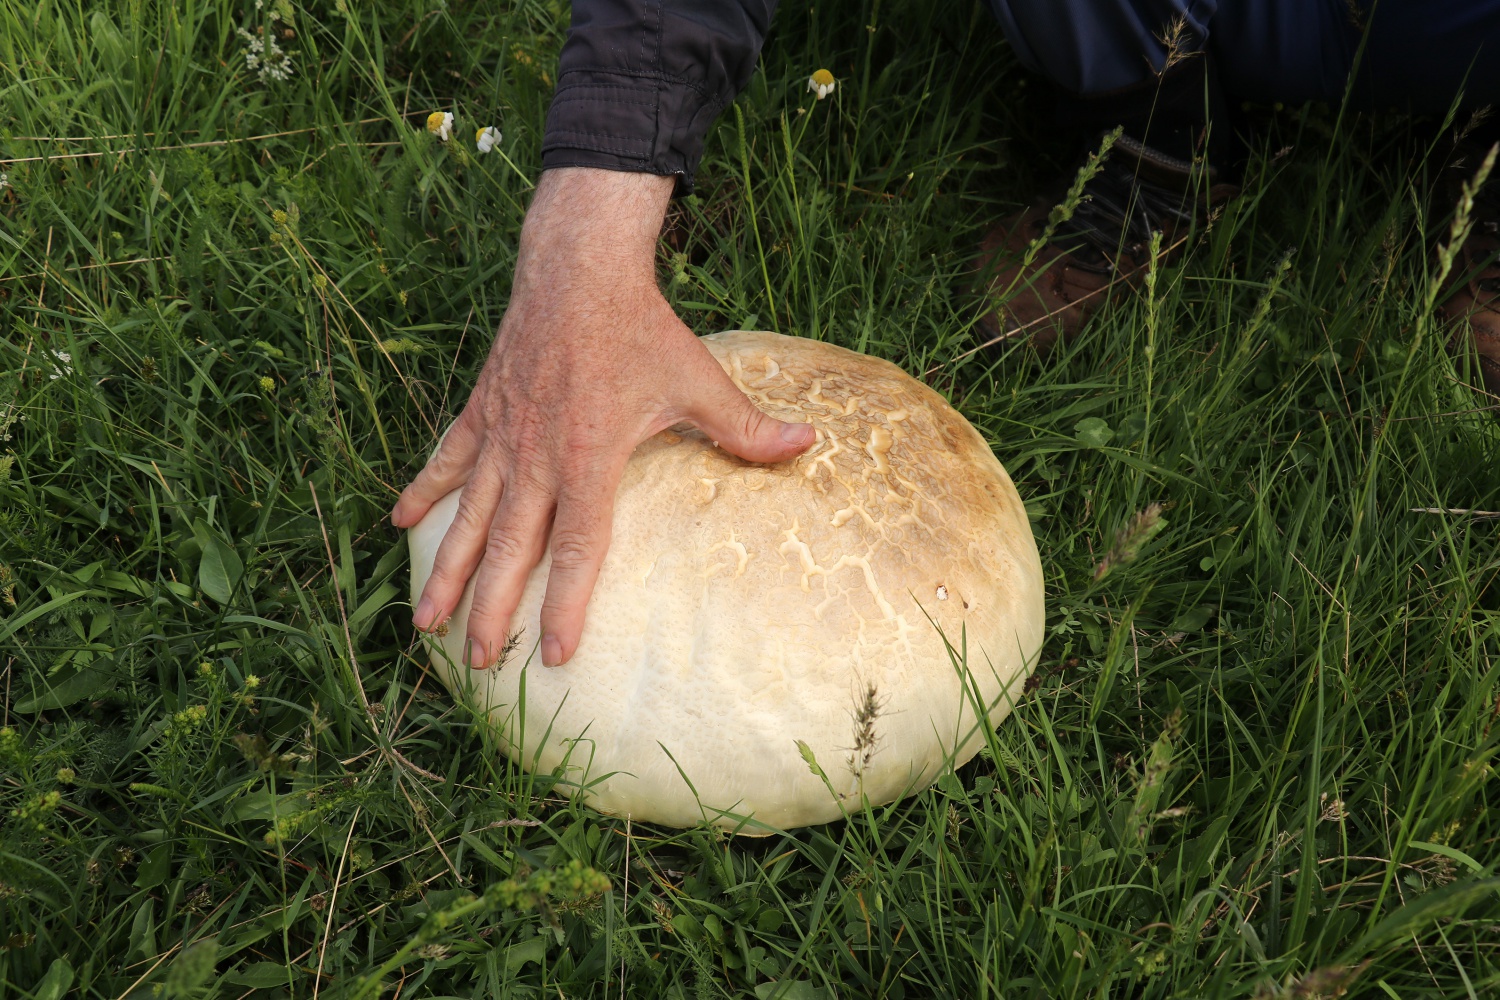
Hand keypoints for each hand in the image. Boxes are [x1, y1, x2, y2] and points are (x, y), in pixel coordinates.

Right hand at [391, 168, 815, 667]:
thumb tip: (809, 444)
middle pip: (511, 548)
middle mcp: (538, 455)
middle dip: (492, 609)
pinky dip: (423, 490)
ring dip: (446, 570)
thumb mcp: (698, 378)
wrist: (578, 266)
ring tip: (425, 620)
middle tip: (478, 661)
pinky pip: (447, 459)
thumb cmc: (641, 327)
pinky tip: (399, 522)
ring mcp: (503, 434)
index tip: (555, 654)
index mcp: (590, 456)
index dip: (566, 604)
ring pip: (467, 515)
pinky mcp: (483, 409)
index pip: (579, 548)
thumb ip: (747, 425)